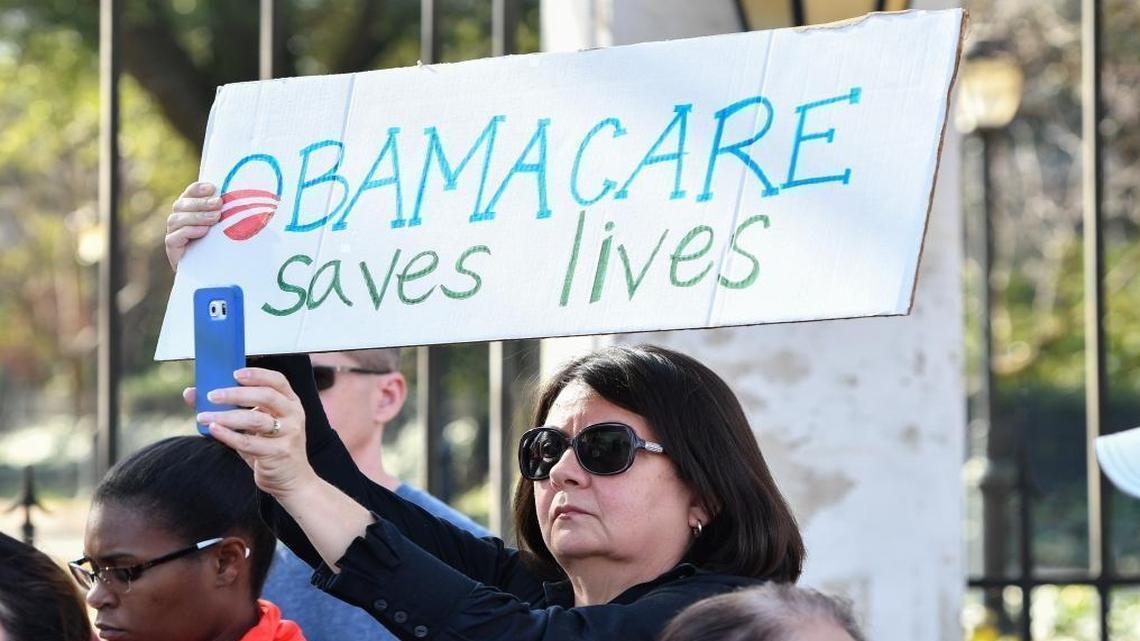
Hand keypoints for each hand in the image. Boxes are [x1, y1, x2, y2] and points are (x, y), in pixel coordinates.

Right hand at [165, 182, 221, 270]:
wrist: (210, 272)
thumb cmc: (219, 245)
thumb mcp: (223, 227)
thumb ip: (225, 213)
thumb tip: (242, 198)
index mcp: (189, 209)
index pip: (188, 193)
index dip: (198, 189)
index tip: (212, 188)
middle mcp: (178, 219)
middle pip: (181, 204)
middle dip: (201, 203)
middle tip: (218, 204)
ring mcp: (173, 233)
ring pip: (176, 219)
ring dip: (197, 216)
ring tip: (215, 218)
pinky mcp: (172, 248)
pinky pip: (174, 237)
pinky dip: (189, 231)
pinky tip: (203, 231)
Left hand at [192, 367, 318, 499]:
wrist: (291, 479)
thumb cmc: (270, 447)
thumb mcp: (255, 424)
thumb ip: (230, 407)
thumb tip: (193, 393)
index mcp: (290, 403)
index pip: (277, 381)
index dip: (257, 374)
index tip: (234, 373)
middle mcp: (293, 415)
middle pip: (266, 396)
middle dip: (236, 393)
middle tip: (212, 395)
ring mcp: (288, 434)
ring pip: (256, 419)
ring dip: (228, 416)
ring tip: (205, 416)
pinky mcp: (278, 453)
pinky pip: (249, 442)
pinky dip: (228, 435)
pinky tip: (213, 430)